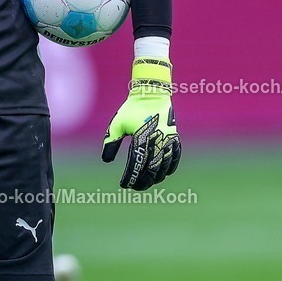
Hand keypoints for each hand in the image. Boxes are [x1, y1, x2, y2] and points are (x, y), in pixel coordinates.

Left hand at [101, 58, 180, 189]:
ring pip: (164, 166)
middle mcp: (156, 141)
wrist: (151, 94)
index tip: (124, 185)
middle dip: (143, 181)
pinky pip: (175, 157)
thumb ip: (111, 142)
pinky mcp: (174, 137)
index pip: (136, 165)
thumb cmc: (132, 109)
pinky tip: (164, 174)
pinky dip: (170, 167)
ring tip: (148, 182)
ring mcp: (168, 140)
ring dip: (156, 177)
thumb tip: (106, 160)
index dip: (130, 177)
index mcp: (141, 138)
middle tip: (136, 187)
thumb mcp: (117, 124)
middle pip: (151, 170)